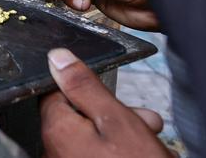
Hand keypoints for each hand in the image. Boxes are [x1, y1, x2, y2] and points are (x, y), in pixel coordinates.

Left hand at [41, 48, 171, 156]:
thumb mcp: (116, 120)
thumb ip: (85, 86)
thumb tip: (57, 57)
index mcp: (56, 130)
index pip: (57, 92)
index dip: (87, 88)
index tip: (112, 93)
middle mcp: (54, 151)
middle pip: (78, 116)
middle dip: (115, 114)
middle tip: (146, 119)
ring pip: (91, 138)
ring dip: (122, 134)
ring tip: (152, 139)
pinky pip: (94, 155)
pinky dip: (116, 151)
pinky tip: (142, 153)